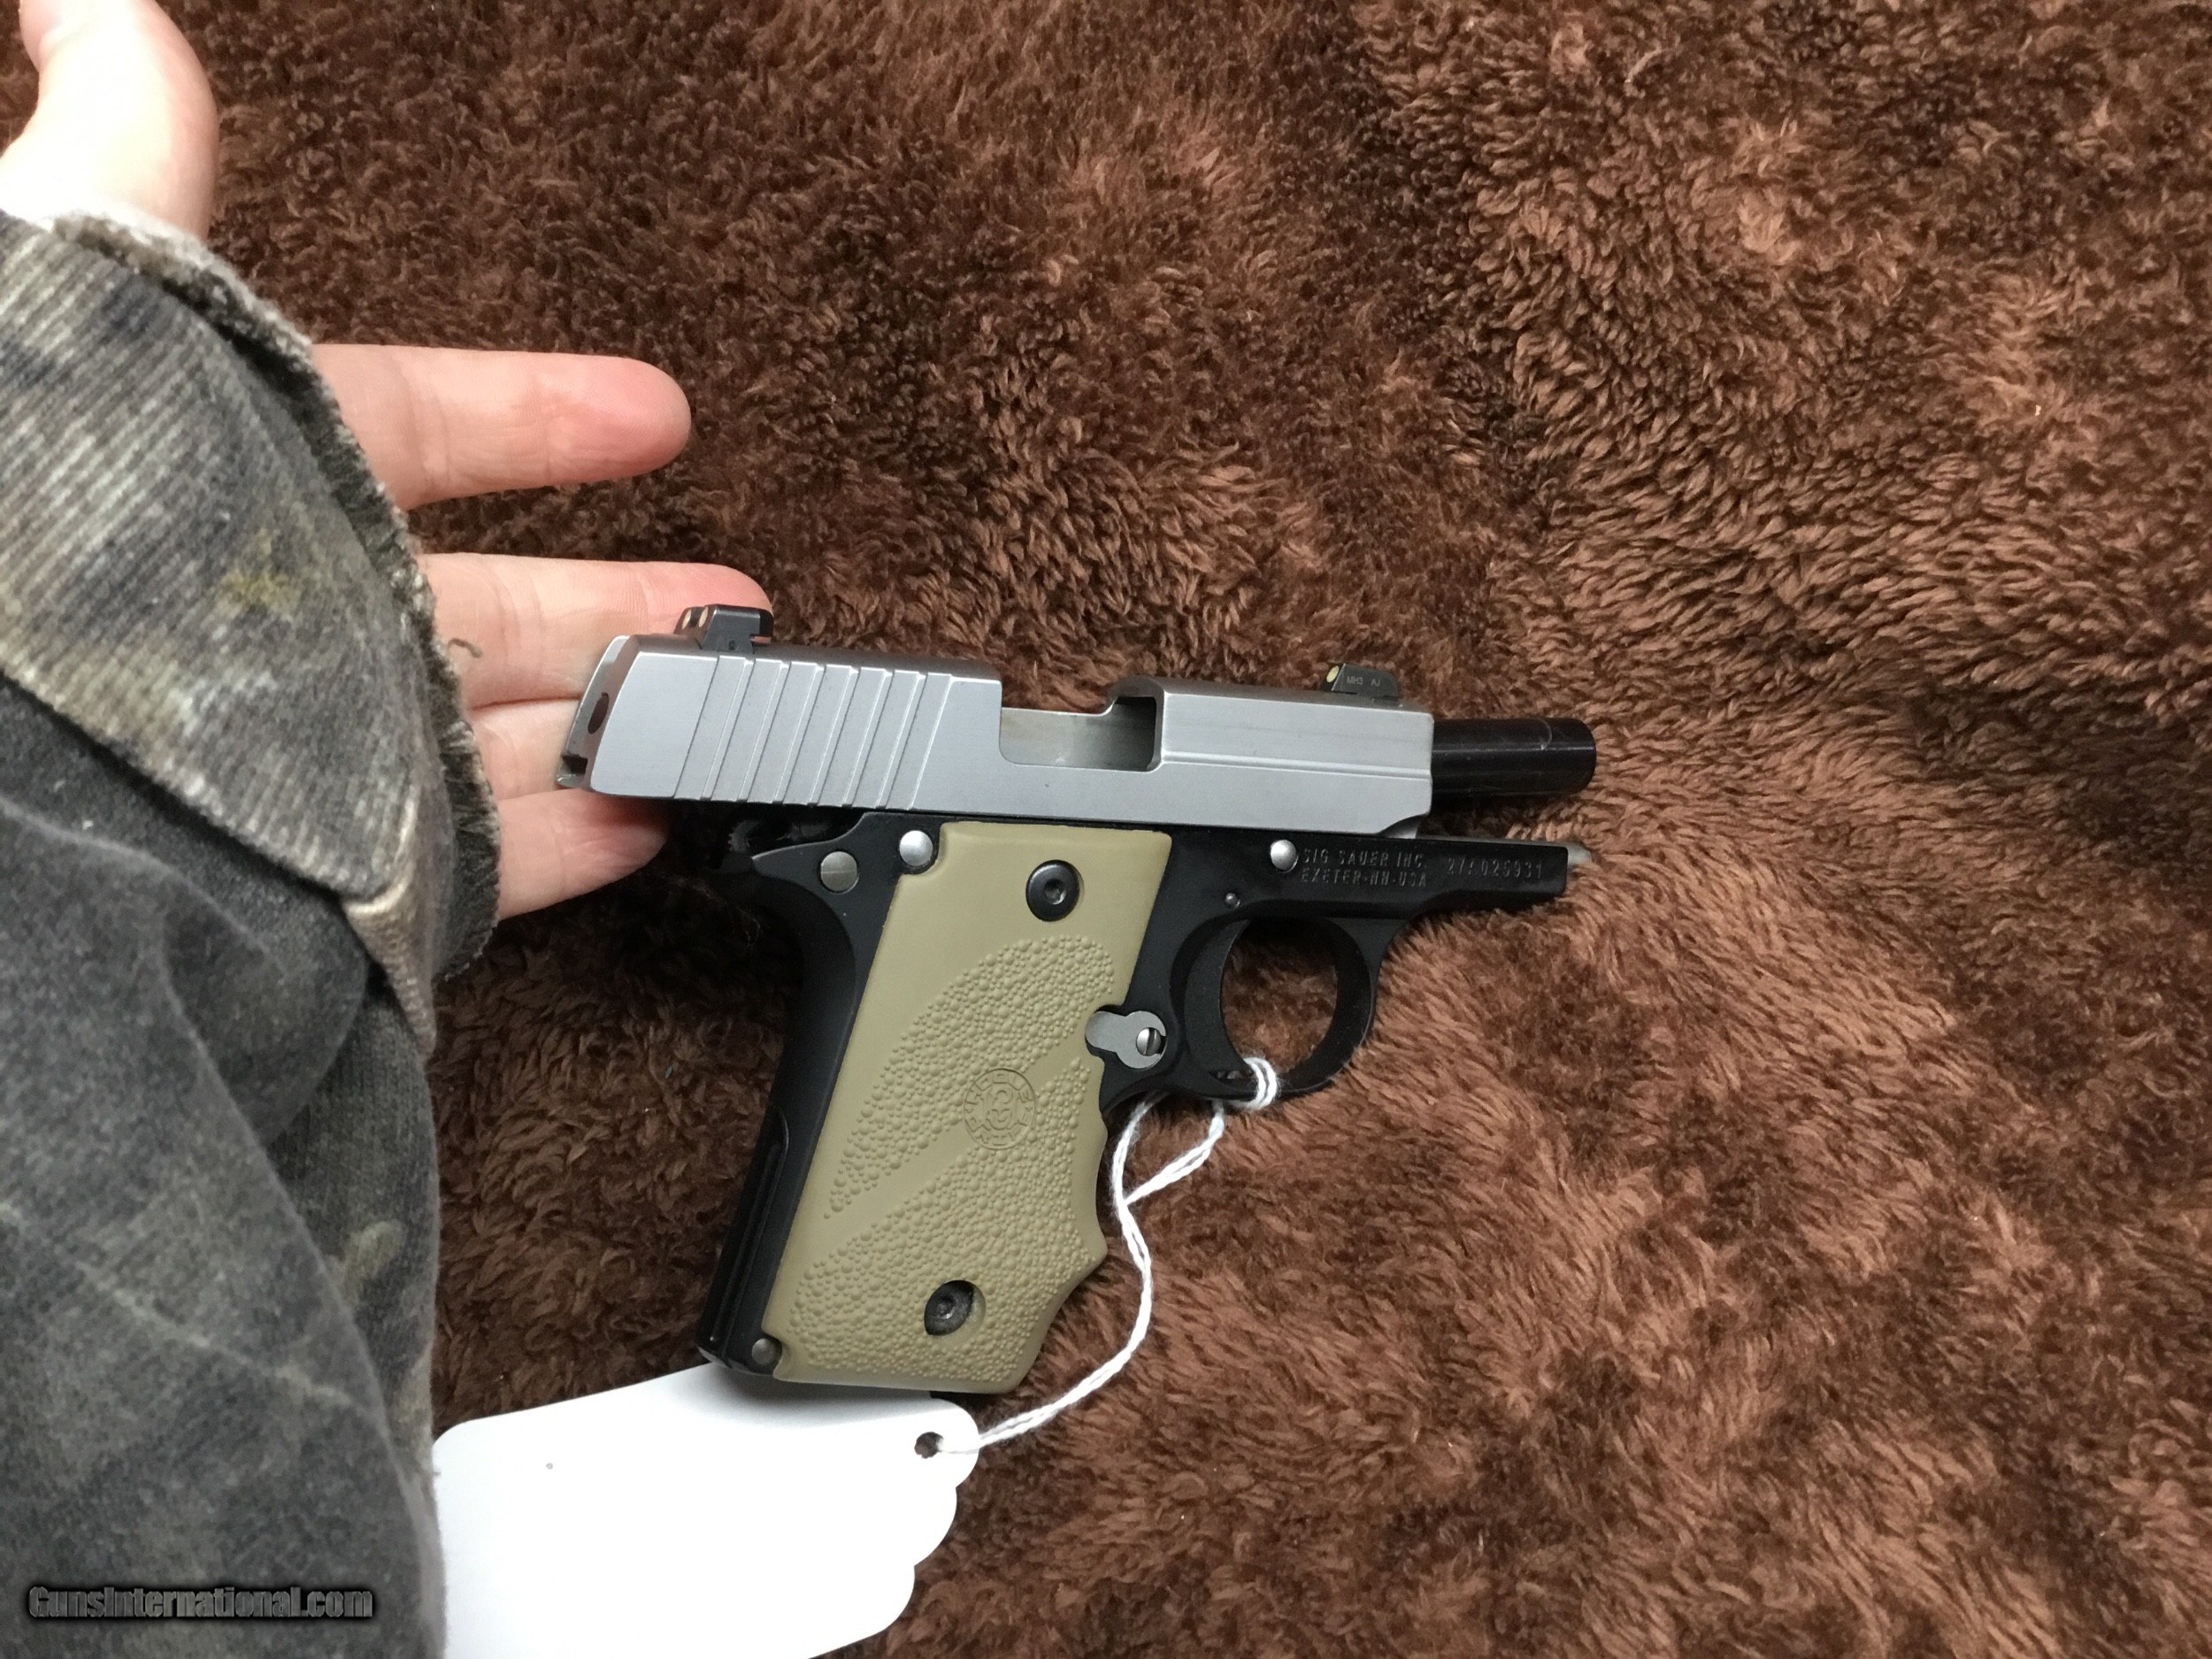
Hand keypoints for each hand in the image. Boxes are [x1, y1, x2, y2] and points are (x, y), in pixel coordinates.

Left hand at [0, 0, 766, 917]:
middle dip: (625, 599)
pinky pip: (488, 867)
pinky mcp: (350, 881)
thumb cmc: (49, 517)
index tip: (654, 414)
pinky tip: (649, 821)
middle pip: (499, 606)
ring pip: (515, 734)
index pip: (420, 423)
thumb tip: (89, 2)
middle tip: (728, 602)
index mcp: (255, 475)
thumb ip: (126, 163)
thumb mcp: (89, 300)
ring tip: (726, 720)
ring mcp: (331, 755)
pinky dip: (574, 843)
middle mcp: (300, 619)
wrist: (15, 760)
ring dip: (624, 722)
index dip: (541, 415)